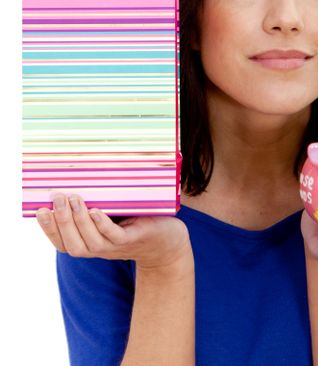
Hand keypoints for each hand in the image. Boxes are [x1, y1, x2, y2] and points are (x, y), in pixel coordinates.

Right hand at [36, 193, 192, 271]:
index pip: (63, 243)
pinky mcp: (134, 239)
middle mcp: (101, 249)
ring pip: (91, 242)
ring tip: (73, 198)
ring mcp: (117, 246)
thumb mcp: (112, 214)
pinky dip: (102, 225)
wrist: (168, 241)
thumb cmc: (136, 222)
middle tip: (56, 198)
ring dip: (78, 221)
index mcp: (90, 243)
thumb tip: (74, 178)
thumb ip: (95, 203)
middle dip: (61, 222)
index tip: (38, 210)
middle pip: (73, 244)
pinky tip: (95, 211)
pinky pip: (115, 236)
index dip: (49, 229)